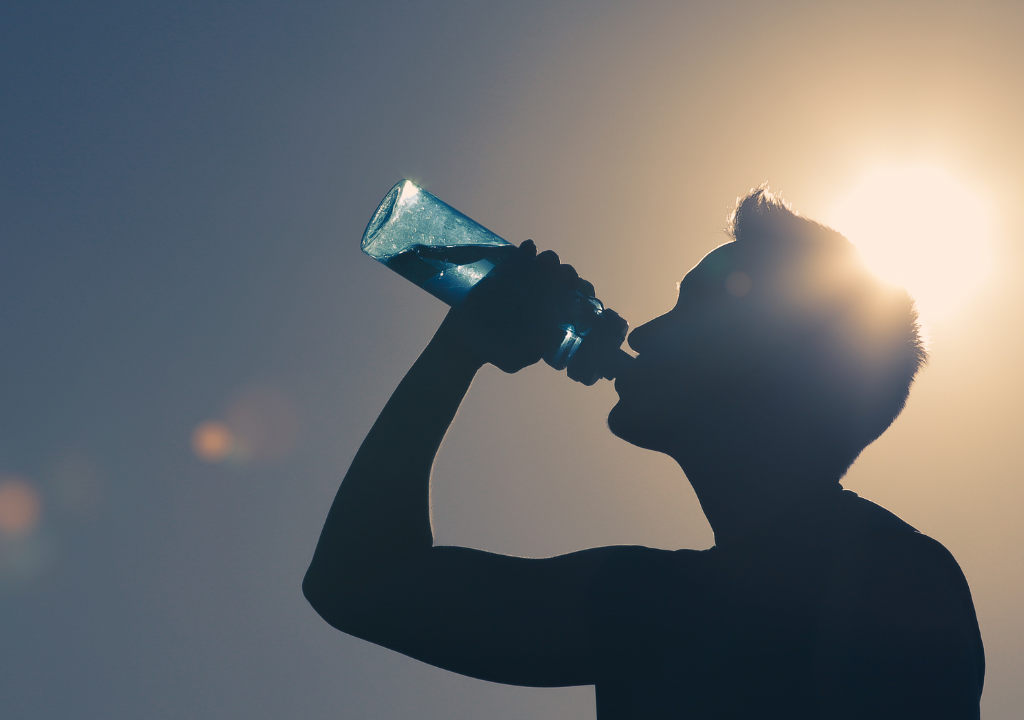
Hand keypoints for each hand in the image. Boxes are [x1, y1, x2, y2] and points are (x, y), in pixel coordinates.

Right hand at [438, 240, 590, 373]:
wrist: (462, 341)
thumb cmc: (493, 351)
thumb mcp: (511, 360)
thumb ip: (528, 355)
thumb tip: (543, 340)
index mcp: (549, 312)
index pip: (572, 298)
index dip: (581, 291)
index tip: (580, 292)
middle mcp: (540, 294)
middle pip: (561, 278)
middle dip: (567, 274)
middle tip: (564, 278)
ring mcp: (522, 280)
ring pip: (543, 263)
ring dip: (549, 260)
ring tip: (546, 263)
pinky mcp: (504, 270)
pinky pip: (518, 256)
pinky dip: (526, 251)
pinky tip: (529, 248)